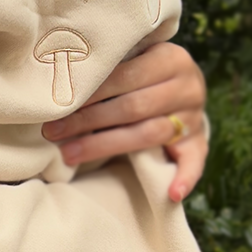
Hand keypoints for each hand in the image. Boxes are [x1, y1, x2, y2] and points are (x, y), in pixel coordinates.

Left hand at [41, 42, 208, 202]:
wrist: (184, 87)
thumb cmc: (145, 73)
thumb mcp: (134, 59)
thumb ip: (110, 65)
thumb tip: (63, 77)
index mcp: (170, 58)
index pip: (126, 75)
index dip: (91, 91)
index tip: (58, 103)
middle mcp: (188, 87)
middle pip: (133, 107)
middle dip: (88, 120)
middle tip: (53, 131)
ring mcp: (194, 117)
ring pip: (148, 134)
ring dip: (105, 146)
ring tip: (70, 154)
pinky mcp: (198, 142)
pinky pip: (194, 162)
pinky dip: (185, 178)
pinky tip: (172, 193)